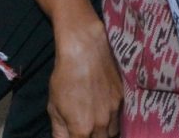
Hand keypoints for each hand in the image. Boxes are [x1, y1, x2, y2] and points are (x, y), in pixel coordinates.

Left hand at [46, 16, 121, 137]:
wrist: (85, 48)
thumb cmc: (64, 76)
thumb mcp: (54, 107)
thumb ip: (60, 131)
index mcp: (82, 128)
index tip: (77, 134)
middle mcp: (102, 123)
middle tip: (86, 130)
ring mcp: (115, 110)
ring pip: (114, 132)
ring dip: (105, 132)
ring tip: (97, 125)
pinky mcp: (124, 96)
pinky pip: (121, 115)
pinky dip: (114, 117)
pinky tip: (106, 110)